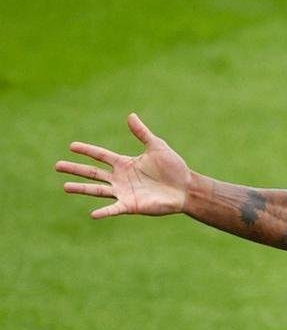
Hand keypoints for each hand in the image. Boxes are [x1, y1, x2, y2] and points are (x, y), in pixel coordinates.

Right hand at [56, 113, 190, 217]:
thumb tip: (130, 115)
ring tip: (65, 186)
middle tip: (57, 165)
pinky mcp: (131, 206)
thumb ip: (142, 133)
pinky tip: (93, 214)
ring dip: (82, 188)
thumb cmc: (174, 168)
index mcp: (125, 164)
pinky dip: (104, 212)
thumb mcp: (157, 146)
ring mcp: (124, 192)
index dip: (87, 150)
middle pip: (93, 173)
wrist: (186, 188)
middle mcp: (120, 178)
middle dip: (76, 169)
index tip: (71, 146)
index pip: (100, 156)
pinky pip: (114, 209)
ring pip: (98, 190)